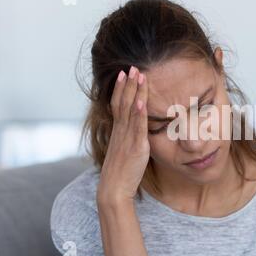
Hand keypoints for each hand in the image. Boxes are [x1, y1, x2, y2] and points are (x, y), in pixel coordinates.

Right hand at [97, 66, 149, 203]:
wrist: (114, 189)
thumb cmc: (120, 172)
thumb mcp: (124, 151)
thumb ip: (129, 139)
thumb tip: (136, 131)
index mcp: (118, 132)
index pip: (117, 105)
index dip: (121, 88)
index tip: (125, 73)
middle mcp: (120, 131)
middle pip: (122, 102)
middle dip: (128, 84)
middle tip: (132, 66)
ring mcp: (127, 138)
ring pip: (130, 110)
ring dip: (134, 91)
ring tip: (138, 75)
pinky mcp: (135, 147)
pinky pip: (137, 127)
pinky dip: (139, 113)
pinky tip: (141, 101)